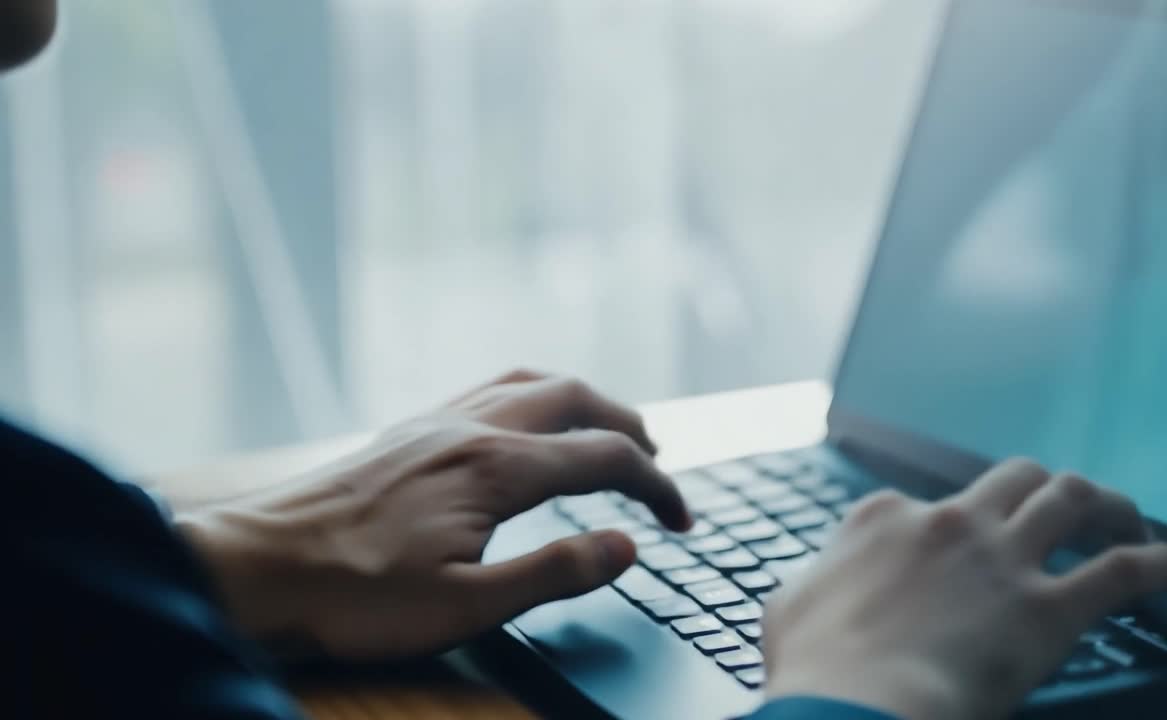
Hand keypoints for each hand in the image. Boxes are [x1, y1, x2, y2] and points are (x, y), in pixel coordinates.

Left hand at [176, 370, 690, 658]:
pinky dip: (533, 395)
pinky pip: (488, 388)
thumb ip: (555, 572)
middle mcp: (471, 427)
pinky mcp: (407, 430)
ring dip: (584, 401)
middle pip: (576, 398)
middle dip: (630, 426)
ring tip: (608, 432)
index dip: (657, 487)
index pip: (605, 458)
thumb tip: (626, 545)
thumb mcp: (466, 607)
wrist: (255, 567)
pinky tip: (524, 424)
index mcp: (496, 468)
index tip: (681, 521)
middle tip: (658, 466)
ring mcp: (435, 421)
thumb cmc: (354, 596)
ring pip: (531, 382)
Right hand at [763, 458, 1166, 719]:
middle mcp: (948, 523)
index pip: (921, 503)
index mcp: (882, 519)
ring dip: (1105, 505)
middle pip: (1013, 478)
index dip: (940, 524)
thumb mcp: (788, 608)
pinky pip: (1122, 571)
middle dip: (1039, 488)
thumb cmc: (815, 665)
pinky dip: (1159, 563)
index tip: (949, 546)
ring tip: (1125, 519)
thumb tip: (818, 587)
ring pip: (1070, 499)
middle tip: (1060, 510)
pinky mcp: (1048, 609)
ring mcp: (1001, 560)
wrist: (856, 704)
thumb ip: (815, 580)